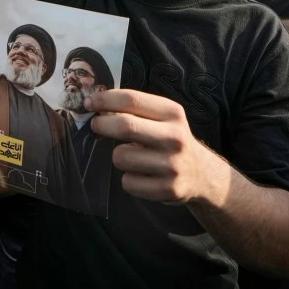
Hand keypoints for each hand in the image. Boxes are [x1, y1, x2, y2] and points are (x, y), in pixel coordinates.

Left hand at [87, 89, 210, 204]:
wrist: (200, 173)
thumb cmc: (170, 139)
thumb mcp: (162, 117)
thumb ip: (135, 110)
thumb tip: (96, 104)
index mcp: (172, 113)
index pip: (132, 99)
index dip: (105, 100)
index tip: (89, 102)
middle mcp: (175, 137)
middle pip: (125, 126)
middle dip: (102, 125)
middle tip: (95, 125)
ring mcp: (172, 165)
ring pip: (121, 157)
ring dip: (117, 156)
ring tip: (130, 156)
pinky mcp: (168, 189)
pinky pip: (128, 182)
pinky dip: (128, 179)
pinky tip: (140, 175)